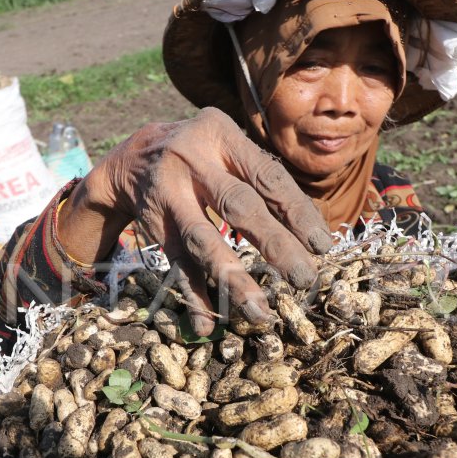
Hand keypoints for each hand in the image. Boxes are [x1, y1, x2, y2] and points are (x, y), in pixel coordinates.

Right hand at [58, 107, 332, 334]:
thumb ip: (263, 180)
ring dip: (233, 281)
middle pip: (239, 207)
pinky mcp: (154, 225)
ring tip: (260, 313)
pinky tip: (209, 323)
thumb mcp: (229, 148)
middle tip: (305, 279)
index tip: (322, 246)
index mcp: (220, 134)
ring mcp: (167, 193)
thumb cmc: (206, 157)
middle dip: (276, 246)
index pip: (267, 176)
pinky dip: (194, 296)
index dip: (297, 211)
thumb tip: (313, 235)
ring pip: (204, 241)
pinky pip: (176, 264)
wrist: (134, 157)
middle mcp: (191, 159)